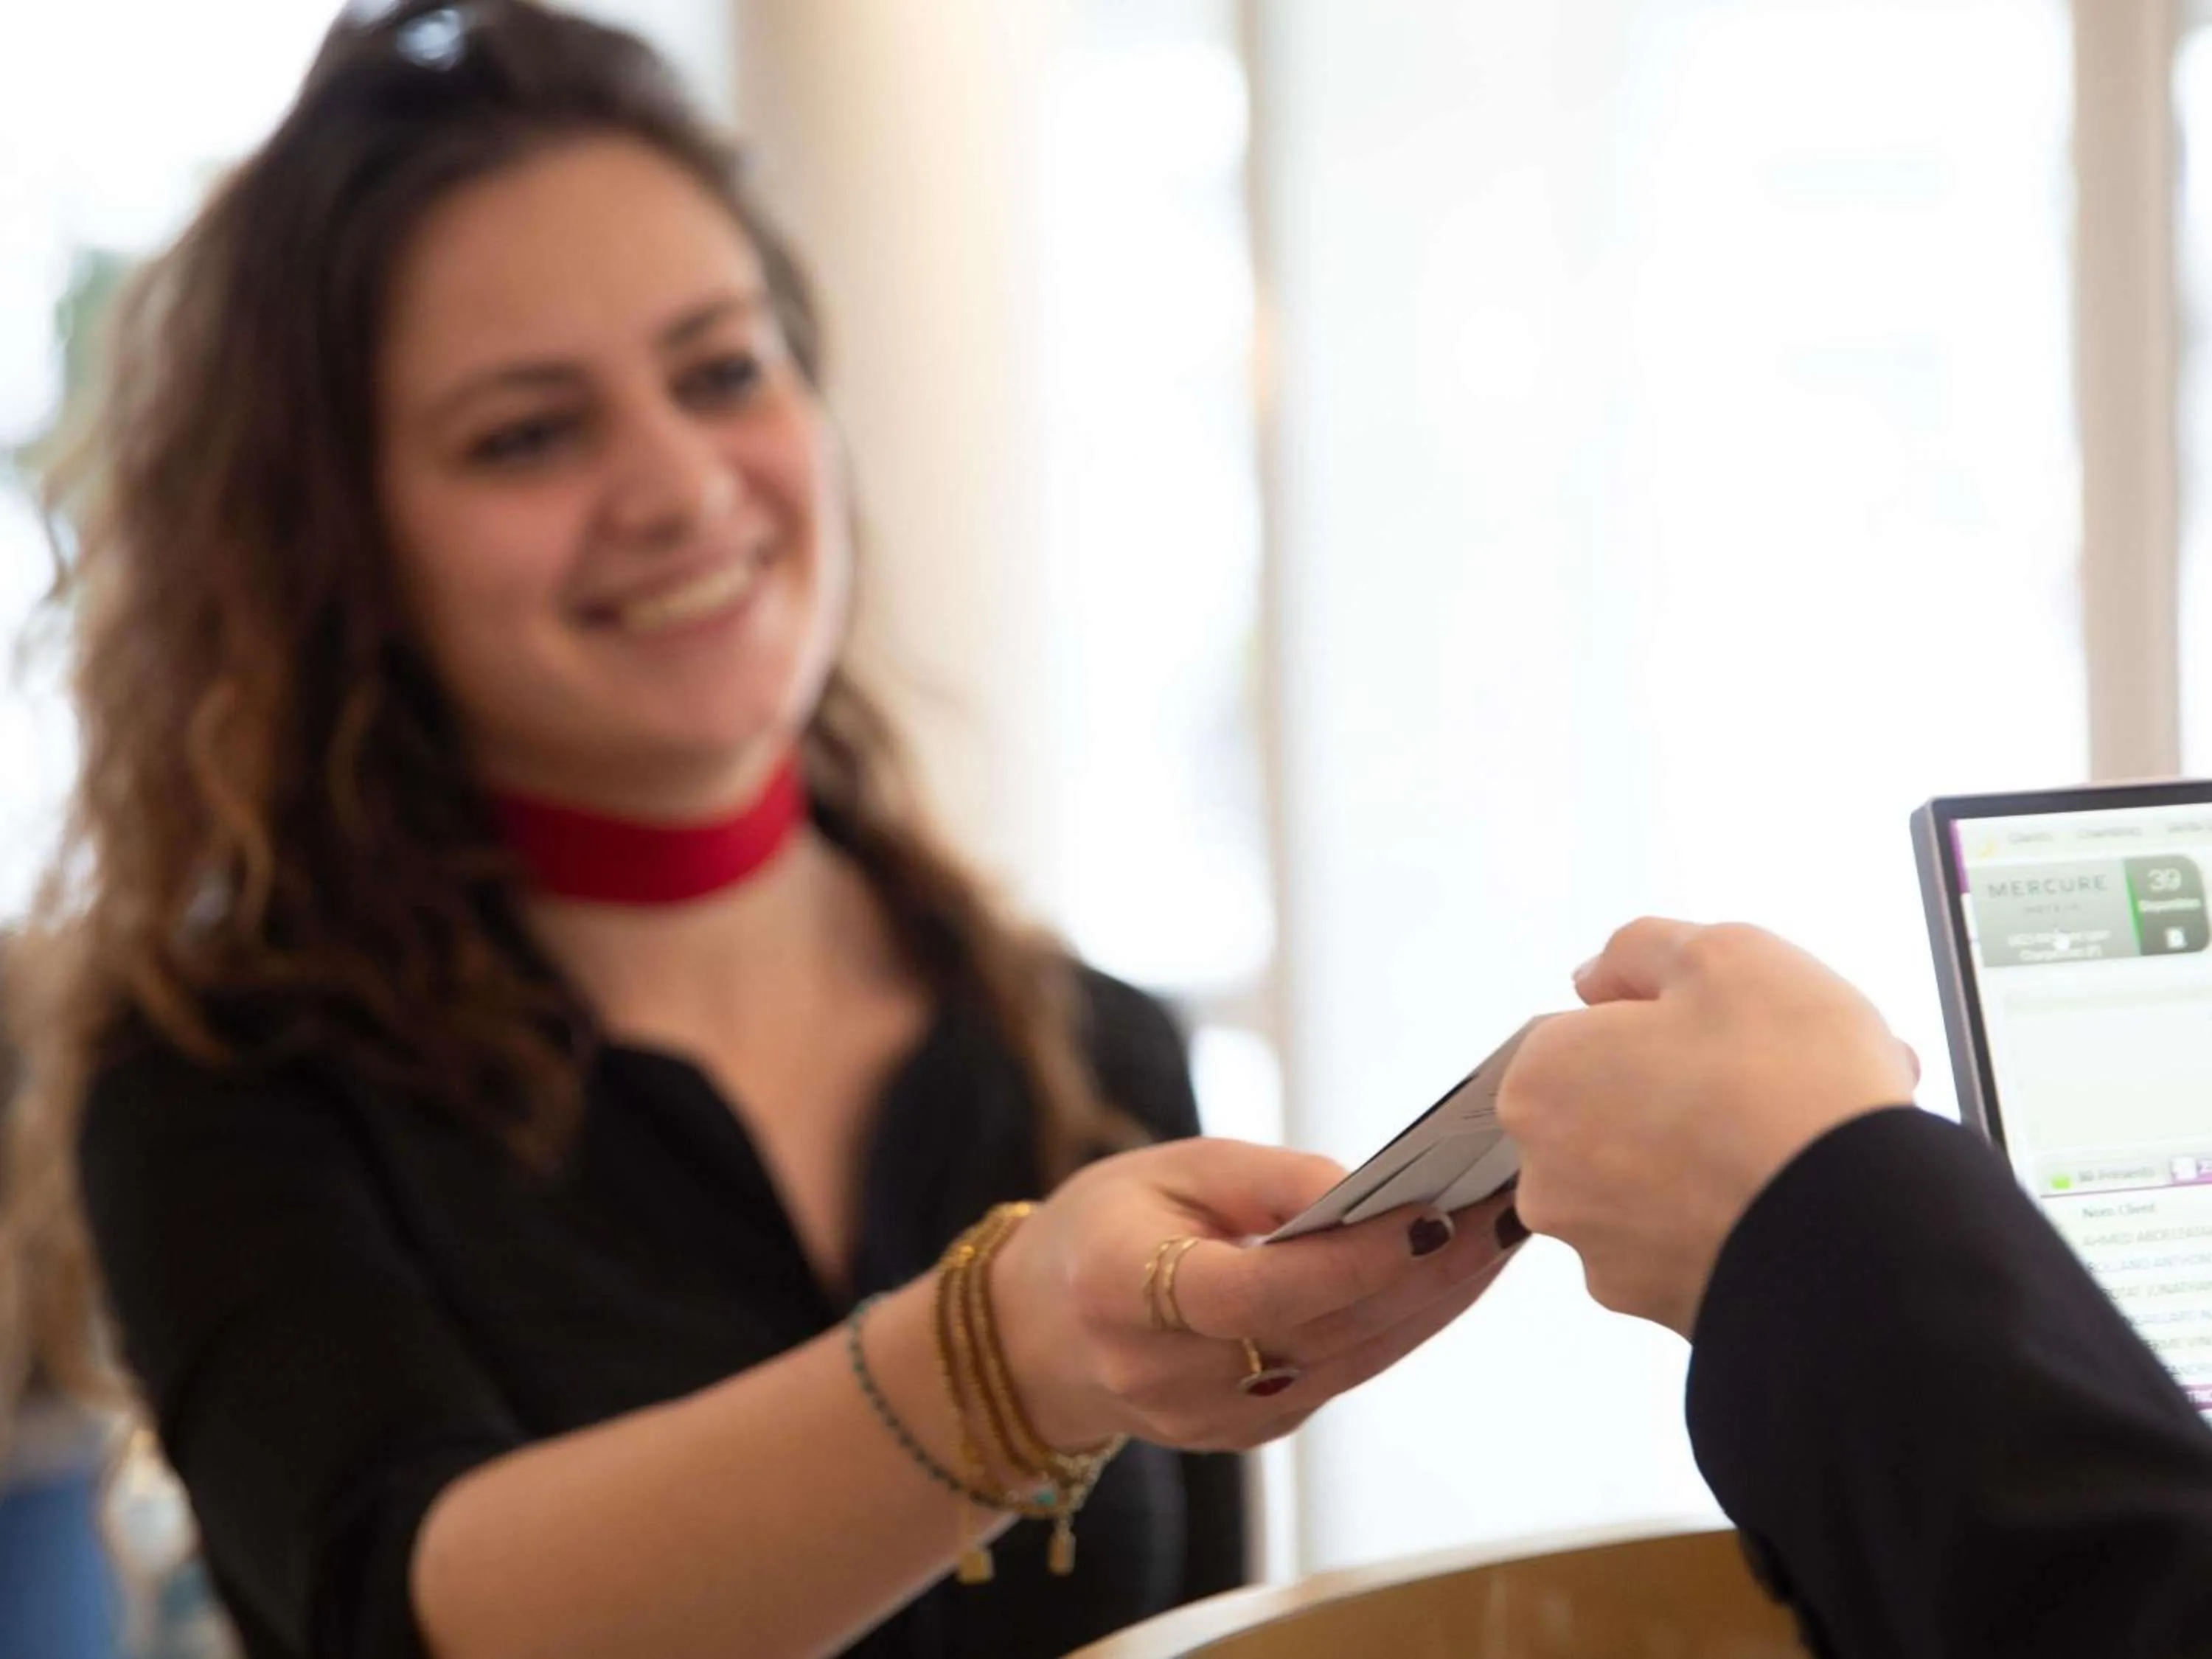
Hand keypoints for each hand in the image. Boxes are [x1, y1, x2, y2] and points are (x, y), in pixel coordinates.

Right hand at [992, 1138, 1523, 1452]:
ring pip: (1348, 1362)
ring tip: (1499, 1237)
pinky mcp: (1247, 1435)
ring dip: (1434, 1303)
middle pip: (1320, 1332)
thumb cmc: (1109, 1224)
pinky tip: (1450, 1278)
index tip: (1435, 1213)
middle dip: (1423, 1274)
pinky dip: (1402, 1327)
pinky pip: (1342, 1377)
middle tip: (1502, 1211)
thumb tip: (1371, 1191)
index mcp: (1121, 1292)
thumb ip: (1270, 1179)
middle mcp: (1163, 1373)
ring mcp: (1206, 1419)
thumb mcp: (1170, 1169)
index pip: (1257, 1292)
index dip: (1351, 1261)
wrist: (1041, 1333)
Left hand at [1497, 918, 1918, 1337]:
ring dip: (1738, 1142)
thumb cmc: (1789, 1088)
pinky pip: (1699, 1234)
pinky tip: (1814, 1184)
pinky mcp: (1658, 1304)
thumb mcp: (1722, 953)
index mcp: (1540, 1083)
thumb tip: (1599, 977)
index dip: (1666, 1019)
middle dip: (1706, 1082)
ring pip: (1672, 1172)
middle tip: (1795, 1067)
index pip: (1588, 1032)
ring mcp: (1602, 1248)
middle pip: (1630, 1106)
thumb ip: (1641, 949)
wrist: (1866, 1238)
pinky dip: (1747, 1207)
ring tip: (1827, 1122)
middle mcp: (1549, 1175)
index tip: (1728, 1026)